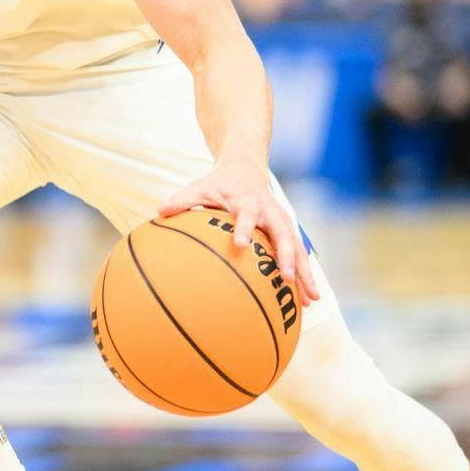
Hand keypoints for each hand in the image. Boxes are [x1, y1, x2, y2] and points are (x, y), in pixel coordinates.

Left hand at [157, 160, 320, 304]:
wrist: (246, 169)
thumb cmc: (218, 183)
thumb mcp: (199, 187)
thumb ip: (183, 200)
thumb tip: (159, 211)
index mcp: (247, 200)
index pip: (246, 214)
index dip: (243, 227)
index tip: (239, 244)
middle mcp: (270, 212)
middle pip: (283, 234)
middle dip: (286, 256)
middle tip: (286, 278)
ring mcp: (282, 223)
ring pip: (298, 249)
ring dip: (304, 274)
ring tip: (310, 300)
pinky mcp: (287, 232)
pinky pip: (298, 256)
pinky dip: (304, 276)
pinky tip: (307, 301)